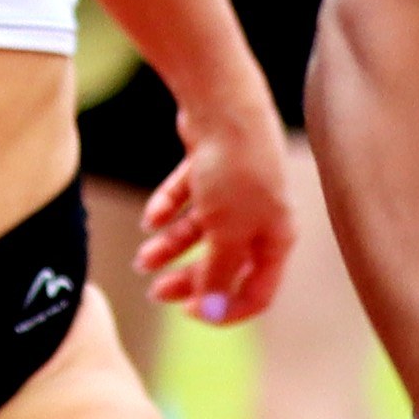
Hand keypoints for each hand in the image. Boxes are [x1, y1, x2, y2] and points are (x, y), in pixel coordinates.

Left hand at [130, 116, 301, 328]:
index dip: (226, 309)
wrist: (223, 106)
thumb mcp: (227, 234)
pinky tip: (149, 219)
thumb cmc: (236, 173)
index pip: (258, 292)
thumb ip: (220, 275)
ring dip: (171, 248)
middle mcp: (261, 219)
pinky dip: (169, 210)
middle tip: (155, 292)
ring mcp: (236, 192)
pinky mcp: (212, 167)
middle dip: (191, 280)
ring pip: (202, 232)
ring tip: (142, 257)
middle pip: (226, 264)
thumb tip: (213, 312)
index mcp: (276, 239)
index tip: (190, 312)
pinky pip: (189, 199)